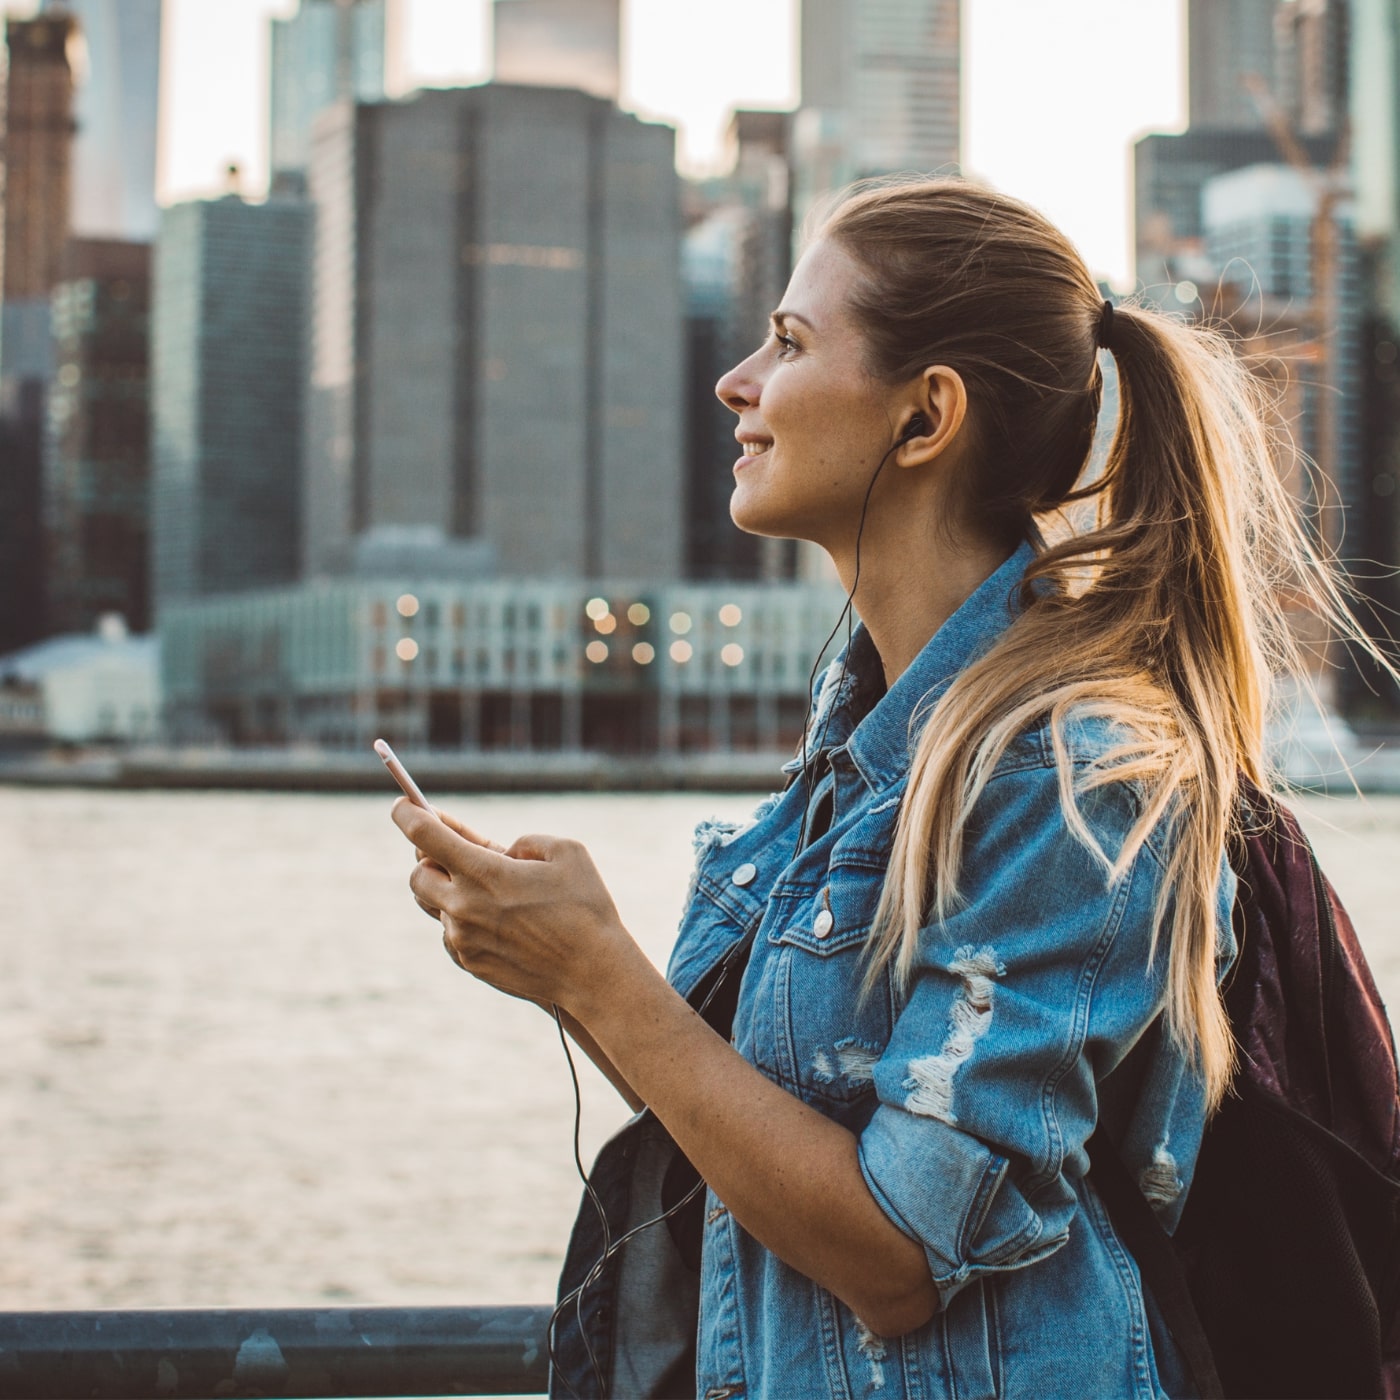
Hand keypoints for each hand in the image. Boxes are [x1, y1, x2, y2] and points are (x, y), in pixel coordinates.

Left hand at [390, 798, 639, 1013]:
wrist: (593, 974)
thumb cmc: (586, 908)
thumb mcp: (567, 852)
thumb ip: (525, 842)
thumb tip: (503, 852)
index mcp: (483, 872)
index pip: (423, 834)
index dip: (407, 813)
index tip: (403, 804)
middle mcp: (463, 907)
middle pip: (417, 874)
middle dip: (429, 858)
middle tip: (453, 852)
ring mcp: (463, 939)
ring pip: (433, 906)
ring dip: (448, 890)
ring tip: (484, 886)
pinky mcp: (470, 963)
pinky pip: (452, 934)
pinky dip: (464, 920)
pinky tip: (498, 920)